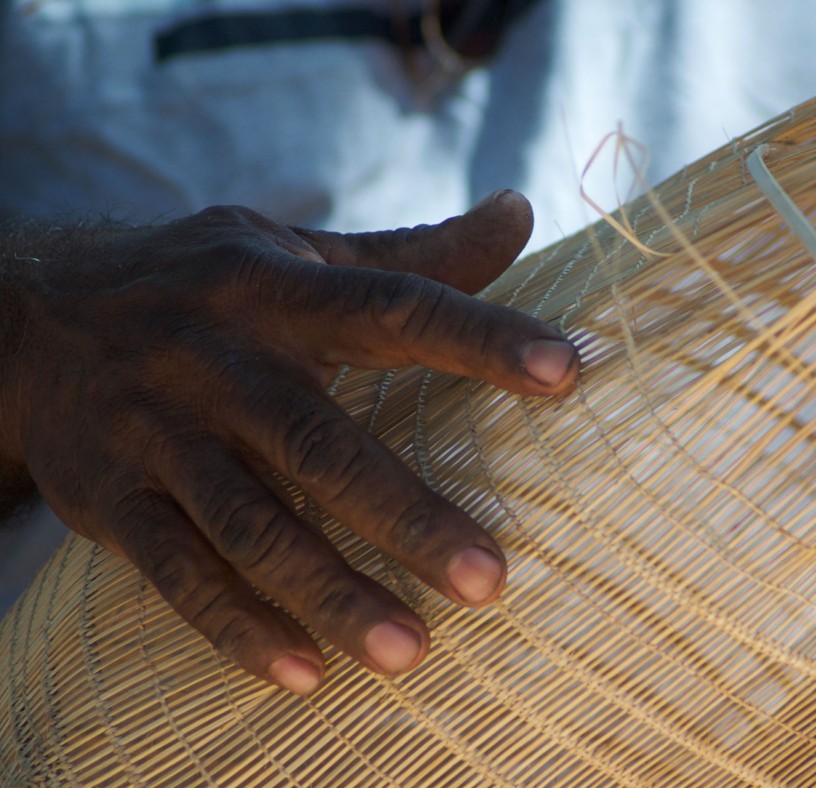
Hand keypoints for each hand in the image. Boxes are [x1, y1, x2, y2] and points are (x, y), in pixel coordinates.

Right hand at [0, 192, 577, 693]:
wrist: (29, 315)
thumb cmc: (203, 285)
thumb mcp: (295, 251)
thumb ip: (412, 252)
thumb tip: (522, 209)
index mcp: (280, 291)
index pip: (395, 307)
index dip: (481, 335)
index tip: (568, 371)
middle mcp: (219, 359)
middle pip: (320, 442)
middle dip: (406, 513)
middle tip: (490, 579)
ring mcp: (159, 432)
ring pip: (250, 523)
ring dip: (330, 591)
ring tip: (412, 653)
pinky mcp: (110, 497)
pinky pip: (177, 572)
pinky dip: (238, 626)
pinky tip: (304, 674)